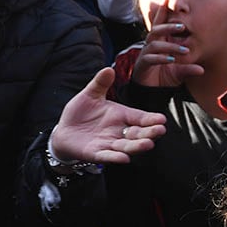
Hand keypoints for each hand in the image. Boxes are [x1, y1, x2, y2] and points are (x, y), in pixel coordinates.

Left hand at [49, 67, 166, 163]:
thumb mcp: (90, 95)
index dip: (151, 119)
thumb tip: (109, 69)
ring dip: (137, 146)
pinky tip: (124, 158)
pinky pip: (108, 156)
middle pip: (138, 133)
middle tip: (160, 130)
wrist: (64, 130)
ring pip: (127, 147)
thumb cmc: (81, 112)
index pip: (140, 118)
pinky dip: (116, 157)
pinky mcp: (97, 154)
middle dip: (150, 133)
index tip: (162, 119)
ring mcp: (109, 144)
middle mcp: (119, 132)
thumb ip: (100, 83)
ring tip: (148, 144)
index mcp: (121, 116)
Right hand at [132, 3, 204, 87]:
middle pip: (156, 31)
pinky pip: (150, 58)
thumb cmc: (163, 77)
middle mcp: (150, 46)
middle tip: (182, 27)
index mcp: (159, 43)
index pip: (160, 25)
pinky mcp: (143, 65)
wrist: (151, 92)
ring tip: (184, 49)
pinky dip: (161, 58)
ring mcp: (145, 55)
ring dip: (170, 45)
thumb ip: (188, 69)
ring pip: (155, 44)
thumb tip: (202, 69)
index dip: (162, 12)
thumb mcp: (179, 72)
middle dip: (167, 27)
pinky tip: (171, 59)